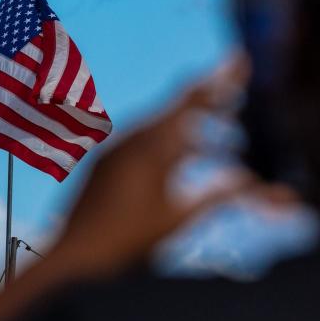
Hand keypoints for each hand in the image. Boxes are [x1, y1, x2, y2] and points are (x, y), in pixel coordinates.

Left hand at [50, 57, 291, 278]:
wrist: (73, 253)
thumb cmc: (122, 239)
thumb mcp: (176, 219)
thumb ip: (214, 196)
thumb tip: (248, 179)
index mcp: (148, 149)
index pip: (186, 106)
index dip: (212, 85)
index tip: (233, 67)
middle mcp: (127, 142)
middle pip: (173, 115)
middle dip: (206, 109)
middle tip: (234, 105)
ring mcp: (112, 152)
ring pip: (156, 131)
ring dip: (188, 134)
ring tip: (218, 146)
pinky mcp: (103, 165)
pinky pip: (139, 144)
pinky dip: (165, 146)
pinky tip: (179, 161)